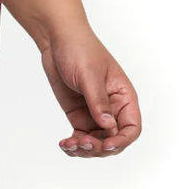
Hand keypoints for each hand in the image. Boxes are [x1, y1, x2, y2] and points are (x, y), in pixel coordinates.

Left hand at [40, 24, 141, 156]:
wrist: (56, 39)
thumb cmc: (79, 48)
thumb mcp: (89, 74)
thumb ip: (98, 101)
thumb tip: (109, 127)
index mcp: (123, 96)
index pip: (132, 127)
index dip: (122, 140)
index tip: (106, 144)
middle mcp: (112, 108)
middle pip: (114, 140)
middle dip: (100, 147)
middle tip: (82, 143)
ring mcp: (95, 113)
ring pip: (97, 142)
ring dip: (85, 149)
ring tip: (69, 145)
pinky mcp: (79, 114)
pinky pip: (81, 136)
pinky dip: (74, 145)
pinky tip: (64, 144)